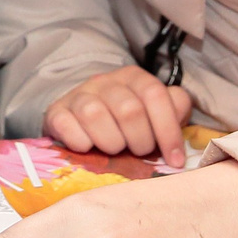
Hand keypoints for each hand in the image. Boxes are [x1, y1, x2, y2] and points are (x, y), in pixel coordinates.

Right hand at [44, 64, 192, 158]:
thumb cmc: (123, 122)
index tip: (175, 160)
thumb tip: (181, 115)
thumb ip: (173, 110)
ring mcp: (78, 95)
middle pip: (129, 109)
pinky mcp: (56, 112)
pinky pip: (67, 126)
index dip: (168, 131)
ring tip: (115, 150)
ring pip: (95, 114)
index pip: (156, 95)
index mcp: (133, 77)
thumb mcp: (153, 113)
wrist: (80, 119)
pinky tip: (88, 148)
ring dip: (111, 143)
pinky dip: (81, 143)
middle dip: (140, 141)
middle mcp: (105, 81)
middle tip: (139, 152)